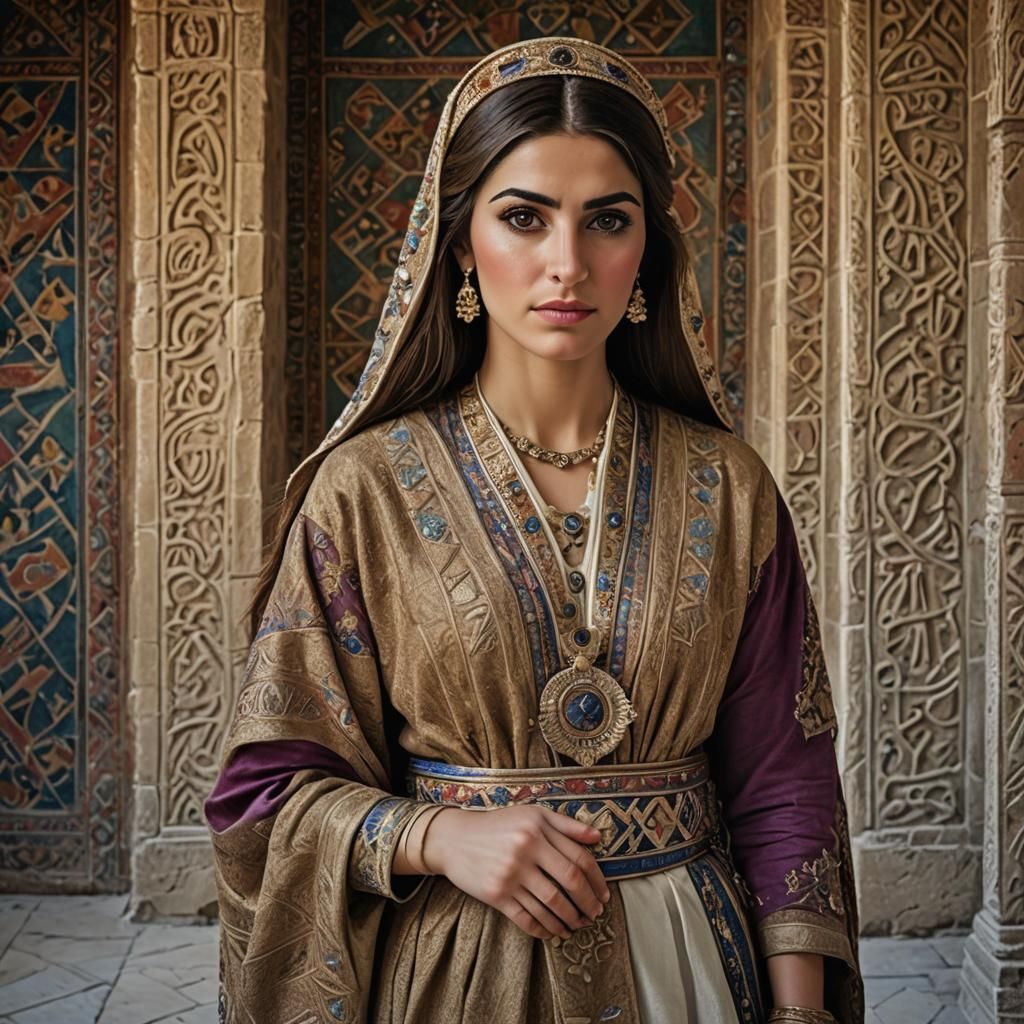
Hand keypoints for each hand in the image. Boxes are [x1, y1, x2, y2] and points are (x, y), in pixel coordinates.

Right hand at [422, 805, 610, 940]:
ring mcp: (510, 875)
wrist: (455, 839)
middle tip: (595, 914)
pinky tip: (553, 932)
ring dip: (569, 920)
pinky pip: (527, 918)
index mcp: (537, 830)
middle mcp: (525, 851)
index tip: (604, 895)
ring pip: (550, 905)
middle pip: (569, 883)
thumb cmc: (498, 825)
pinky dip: (544, 929)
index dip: (597, 880)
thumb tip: (597, 837)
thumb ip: (566, 824)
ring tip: (577, 925)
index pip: (578, 858)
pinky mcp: (496, 895)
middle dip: (587, 903)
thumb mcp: (532, 814)